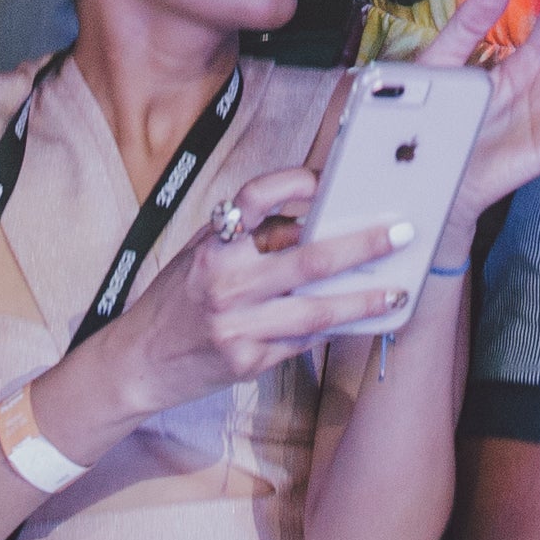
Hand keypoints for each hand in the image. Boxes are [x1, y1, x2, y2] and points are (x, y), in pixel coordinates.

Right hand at [100, 164, 416, 421]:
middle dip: (362, 245)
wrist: (138, 361)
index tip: (331, 178)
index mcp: (213, 245)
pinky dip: (335, 328)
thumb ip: (250, 237)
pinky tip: (362, 320)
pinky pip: (302, 342)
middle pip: (307, 258)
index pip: (257, 197)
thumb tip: (315, 219)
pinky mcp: (247, 361)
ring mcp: (237, 325)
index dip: (297, 182)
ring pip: (315, 310)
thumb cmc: (177, 299)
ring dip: (363, 300)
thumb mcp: (203, 254)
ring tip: (397, 291)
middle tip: (400, 233)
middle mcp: (225, 282)